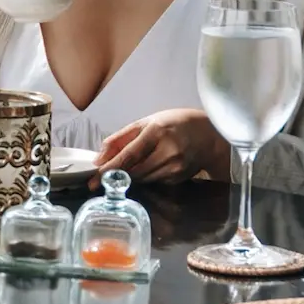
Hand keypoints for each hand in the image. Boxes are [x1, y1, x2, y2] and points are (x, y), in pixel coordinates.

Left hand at [92, 110, 229, 183]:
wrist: (209, 134)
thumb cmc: (175, 124)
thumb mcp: (146, 122)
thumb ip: (120, 139)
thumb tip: (99, 158)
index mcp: (157, 131)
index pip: (128, 156)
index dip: (109, 169)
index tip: (93, 180)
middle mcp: (168, 151)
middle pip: (133, 171)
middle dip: (116, 175)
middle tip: (100, 179)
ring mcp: (175, 167)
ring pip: (141, 179)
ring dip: (131, 175)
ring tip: (135, 163)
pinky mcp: (178, 178)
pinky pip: (153, 181)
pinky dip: (146, 176)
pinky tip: (153, 164)